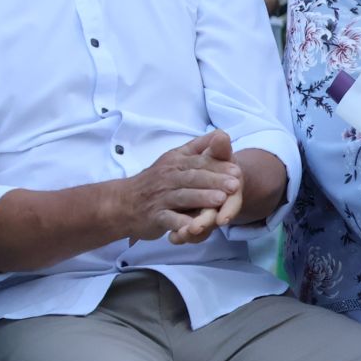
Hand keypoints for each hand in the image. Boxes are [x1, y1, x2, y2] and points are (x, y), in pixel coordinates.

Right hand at [124, 130, 242, 243]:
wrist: (123, 203)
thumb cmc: (156, 181)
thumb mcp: (175, 159)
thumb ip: (199, 148)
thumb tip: (222, 133)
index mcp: (176, 161)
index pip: (199, 161)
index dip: (218, 165)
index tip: (237, 170)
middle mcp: (168, 177)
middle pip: (193, 177)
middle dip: (215, 180)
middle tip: (236, 185)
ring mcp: (161, 197)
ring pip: (183, 196)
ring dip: (202, 198)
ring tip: (221, 200)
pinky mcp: (155, 216)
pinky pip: (168, 219)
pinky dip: (180, 224)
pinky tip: (194, 227)